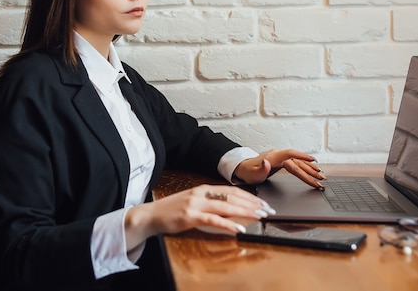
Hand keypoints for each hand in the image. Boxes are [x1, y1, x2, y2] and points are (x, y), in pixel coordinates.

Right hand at [124, 184, 274, 250]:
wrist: (150, 215)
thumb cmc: (172, 211)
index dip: (250, 196)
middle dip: (252, 203)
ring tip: (259, 217)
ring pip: (226, 206)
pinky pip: (213, 220)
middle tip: (267, 210)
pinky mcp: (190, 216)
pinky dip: (227, 224)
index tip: (263, 203)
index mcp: (204, 188)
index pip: (232, 190)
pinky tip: (238, 228)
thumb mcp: (194, 202)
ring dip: (245, 211)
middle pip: (232, 196)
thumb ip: (211, 203)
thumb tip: (232, 209)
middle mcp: (201, 193)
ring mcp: (196, 204)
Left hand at [233, 148, 325, 188]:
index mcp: (273, 156)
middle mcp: (279, 155)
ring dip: (310, 169)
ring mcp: (281, 157)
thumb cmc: (248, 172)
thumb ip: (261, 169)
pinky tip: (314, 170)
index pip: (290, 154)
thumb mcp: (252, 174)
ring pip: (299, 162)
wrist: (244, 168)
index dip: (301, 156)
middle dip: (310, 169)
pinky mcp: (283, 161)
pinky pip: (297, 163)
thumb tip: (267, 162)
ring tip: (321, 175)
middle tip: (321, 177)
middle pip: (297, 161)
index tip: (312, 160)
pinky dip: (306, 167)